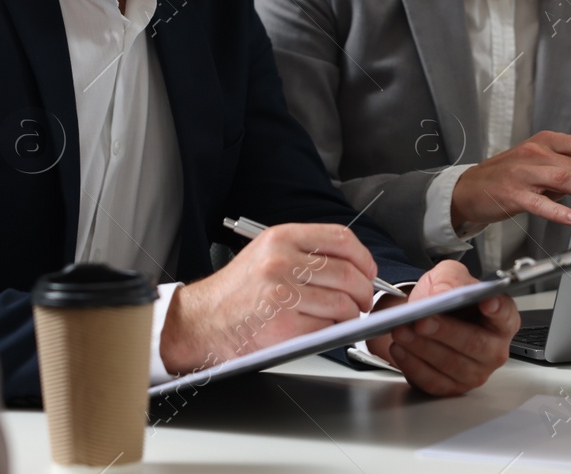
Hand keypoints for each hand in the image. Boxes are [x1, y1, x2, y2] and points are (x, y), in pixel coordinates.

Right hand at [160, 223, 376, 373]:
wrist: (202, 321)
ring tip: (343, 317)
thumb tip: (353, 266)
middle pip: (348, 273)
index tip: (368, 271)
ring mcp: (283, 294)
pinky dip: (333, 332)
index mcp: (281, 238)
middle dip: (363, 291)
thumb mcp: (266, 254)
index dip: (363, 257)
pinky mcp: (284, 325)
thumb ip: (305, 253)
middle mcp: (282, 261)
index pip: (341, 238)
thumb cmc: (236, 292)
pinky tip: (322, 329)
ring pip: (343, 303)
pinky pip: (328, 328)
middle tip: (362, 301)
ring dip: (350, 314)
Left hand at [364, 259, 517, 396]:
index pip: (505, 315)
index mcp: (502, 318)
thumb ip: (450, 278)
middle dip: (445, 331)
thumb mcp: (448, 275)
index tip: (486, 302)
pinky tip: (400, 349)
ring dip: (422, 347)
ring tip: (402, 331)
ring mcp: (475, 371)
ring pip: (451, 364)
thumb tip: (444, 291)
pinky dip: (413, 365)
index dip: (497, 310)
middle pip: (474, 344)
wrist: (425, 315)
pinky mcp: (452, 386)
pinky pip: (433, 380)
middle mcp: (494, 348)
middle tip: (422, 321)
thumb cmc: (446, 297)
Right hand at [450, 132, 570, 230]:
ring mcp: (523, 173)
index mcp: (545, 142)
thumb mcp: (537, 162)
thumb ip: (565, 166)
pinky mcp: (514, 193)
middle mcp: (535, 153)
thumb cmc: (507, 175)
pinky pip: (540, 203)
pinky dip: (558, 212)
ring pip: (562, 178)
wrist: (468, 188)